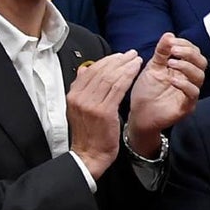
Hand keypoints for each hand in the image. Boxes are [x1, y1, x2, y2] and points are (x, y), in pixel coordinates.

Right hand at [67, 51, 142, 179]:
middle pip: (101, 72)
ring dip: (125, 66)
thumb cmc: (89, 132)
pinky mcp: (103, 111)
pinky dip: (128, 77)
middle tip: (131, 54)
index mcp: (73, 95)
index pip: (90, 71)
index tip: (119, 55)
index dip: (106, 61)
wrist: (89, 155)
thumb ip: (82, 89)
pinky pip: (118, 89)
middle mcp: (79, 98)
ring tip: (136, 59)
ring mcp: (91, 104)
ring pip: (110, 78)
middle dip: (118, 60)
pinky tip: (136, 70)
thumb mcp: (79, 108)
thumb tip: (84, 70)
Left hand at [126, 34, 206, 155]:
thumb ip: (161, 52)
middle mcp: (189, 79)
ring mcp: (189, 92)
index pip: (194, 52)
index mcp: (182, 68)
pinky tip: (172, 80)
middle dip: (189, 54)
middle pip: (201, 62)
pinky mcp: (187, 106)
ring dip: (186, 67)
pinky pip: (193, 93)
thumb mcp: (152, 67)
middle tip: (173, 51)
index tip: (171, 42)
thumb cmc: (147, 91)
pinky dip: (184, 84)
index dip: (185, 45)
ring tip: (170, 64)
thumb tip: (169, 34)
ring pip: (199, 76)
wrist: (139, 114)